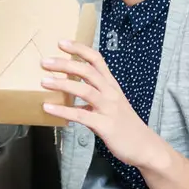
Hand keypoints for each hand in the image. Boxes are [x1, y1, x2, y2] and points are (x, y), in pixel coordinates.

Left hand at [40, 39, 160, 168]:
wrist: (144, 146)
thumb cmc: (124, 125)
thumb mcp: (110, 104)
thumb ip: (92, 95)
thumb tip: (68, 89)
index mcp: (111, 85)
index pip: (97, 60)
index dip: (79, 49)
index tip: (62, 42)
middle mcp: (111, 93)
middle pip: (88, 71)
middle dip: (65, 64)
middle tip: (45, 62)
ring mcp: (109, 108)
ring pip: (84, 90)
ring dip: (62, 84)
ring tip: (44, 81)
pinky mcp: (105, 125)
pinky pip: (81, 115)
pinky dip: (63, 110)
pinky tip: (48, 108)